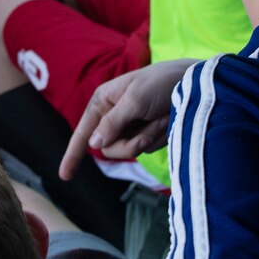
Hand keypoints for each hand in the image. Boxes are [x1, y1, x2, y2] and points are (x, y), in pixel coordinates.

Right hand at [58, 59, 197, 179]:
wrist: (194, 84)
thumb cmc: (162, 83)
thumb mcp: (135, 100)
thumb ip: (113, 122)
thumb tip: (94, 144)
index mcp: (103, 101)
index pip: (84, 132)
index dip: (73, 154)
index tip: (64, 176)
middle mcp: (113, 115)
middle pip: (109, 148)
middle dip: (131, 143)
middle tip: (150, 128)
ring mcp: (130, 126)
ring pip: (129, 150)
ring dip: (149, 137)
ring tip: (162, 118)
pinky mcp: (146, 133)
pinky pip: (147, 148)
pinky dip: (159, 137)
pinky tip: (168, 121)